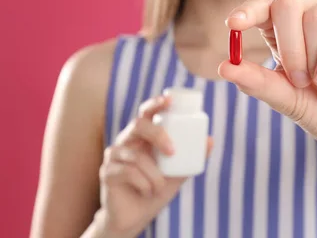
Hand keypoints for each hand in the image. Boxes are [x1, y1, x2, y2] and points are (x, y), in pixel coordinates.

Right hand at [97, 95, 213, 235]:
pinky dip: (144, 183)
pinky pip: (128, 172)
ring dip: (154, 175)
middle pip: (138, 125)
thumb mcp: (177, 174)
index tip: (169, 99)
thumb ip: (190, 158)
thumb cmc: (155, 190)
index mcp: (142, 136)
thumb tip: (210, 140)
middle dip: (157, 134)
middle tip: (172, 151)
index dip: (155, 103)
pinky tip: (147, 191)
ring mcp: (114, 155)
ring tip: (159, 186)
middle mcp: (126, 141)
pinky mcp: (107, 172)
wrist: (136, 217)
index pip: (146, 113)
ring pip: (136, 156)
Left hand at [218, 0, 316, 159]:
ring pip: (316, 14)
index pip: (261, 6)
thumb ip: (258, 83)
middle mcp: (311, 12)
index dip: (246, 11)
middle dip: (288, 47)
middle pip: (286, 4)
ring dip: (315, 56)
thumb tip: (224, 67)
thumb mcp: (287, 100)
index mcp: (284, 28)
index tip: (233, 25)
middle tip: (298, 82)